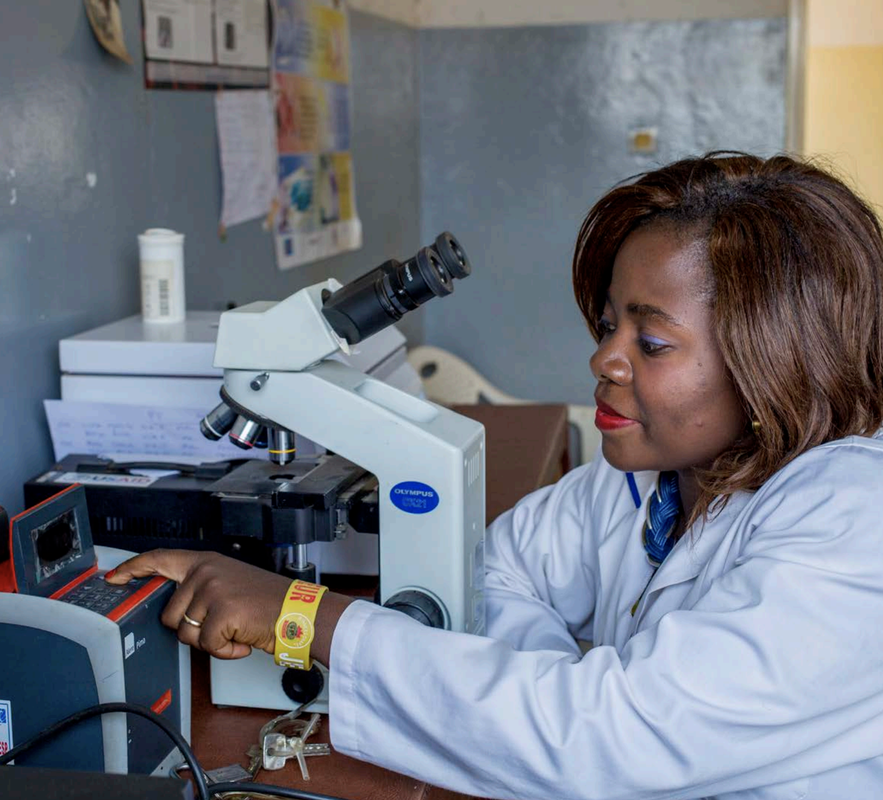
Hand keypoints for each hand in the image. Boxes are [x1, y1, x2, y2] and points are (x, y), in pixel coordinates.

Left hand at [105, 549, 289, 659]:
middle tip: (222, 623)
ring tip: (236, 629)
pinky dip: (225, 650)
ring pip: (185, 634)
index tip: (114, 577)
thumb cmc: (268, 603)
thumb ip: (201, 588)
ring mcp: (212, 591)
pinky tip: (242, 638)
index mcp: (206, 563)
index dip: (133, 569)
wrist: (298, 612)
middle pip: (169, 614)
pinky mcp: (221, 612)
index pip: (160, 560)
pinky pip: (206, 646)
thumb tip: (174, 608)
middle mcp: (206, 572)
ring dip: (210, 641)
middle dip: (192, 629)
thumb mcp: (230, 584)